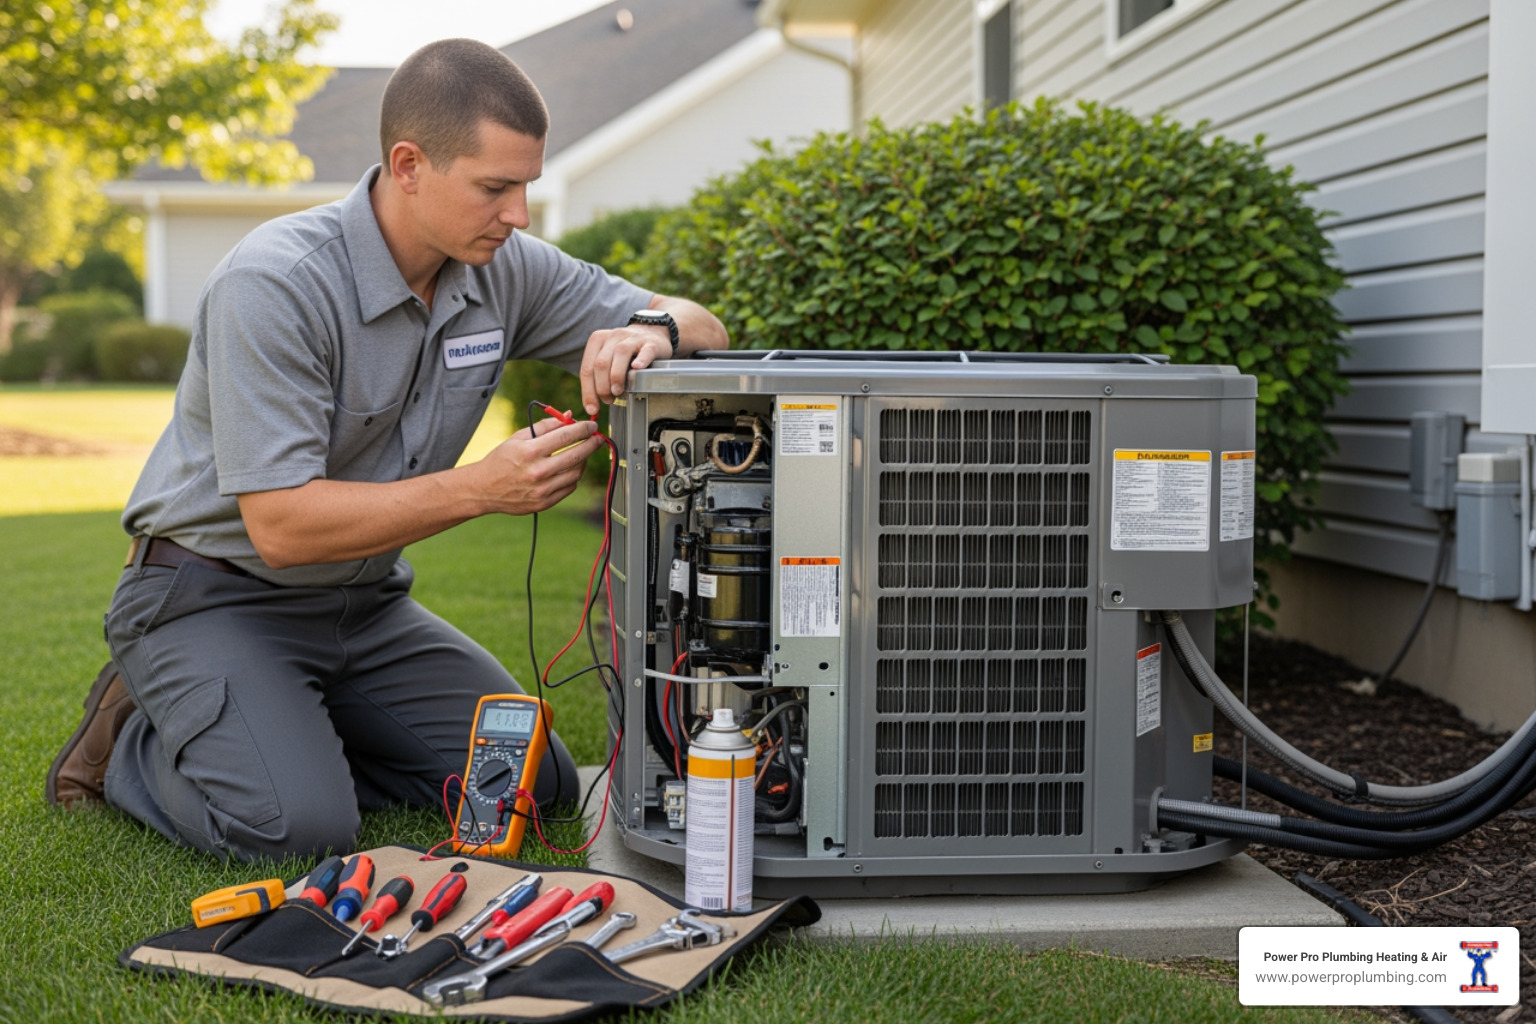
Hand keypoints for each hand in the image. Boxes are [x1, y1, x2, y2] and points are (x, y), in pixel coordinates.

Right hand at [473, 419, 601, 514]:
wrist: (484, 489)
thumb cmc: (502, 460)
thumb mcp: (518, 437)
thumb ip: (545, 426)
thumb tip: (569, 416)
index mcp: (530, 451)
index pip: (566, 436)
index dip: (584, 429)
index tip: (592, 426)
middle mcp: (538, 471)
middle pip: (577, 455)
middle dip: (592, 444)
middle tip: (597, 439)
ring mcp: (542, 490)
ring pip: (577, 473)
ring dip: (584, 461)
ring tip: (582, 453)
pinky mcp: (544, 503)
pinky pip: (570, 487)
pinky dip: (574, 476)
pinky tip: (570, 468)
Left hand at [579, 322, 671, 416]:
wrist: (651, 334)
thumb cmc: (627, 353)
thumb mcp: (608, 359)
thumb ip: (598, 376)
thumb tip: (591, 404)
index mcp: (598, 340)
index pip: (587, 368)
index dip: (588, 391)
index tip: (592, 408)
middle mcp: (613, 336)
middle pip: (601, 363)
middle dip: (601, 387)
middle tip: (608, 400)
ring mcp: (632, 338)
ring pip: (620, 353)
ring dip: (616, 376)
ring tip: (617, 392)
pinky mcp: (651, 343)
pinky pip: (645, 351)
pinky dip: (641, 360)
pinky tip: (637, 369)